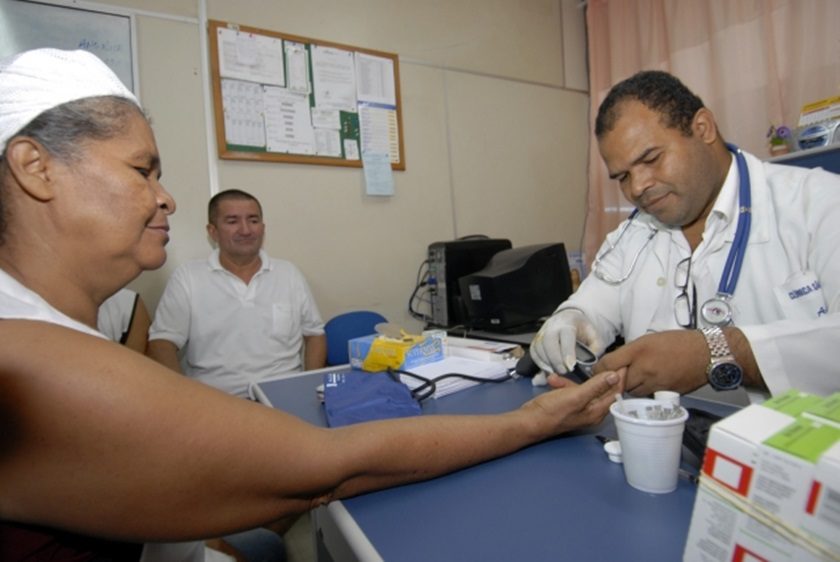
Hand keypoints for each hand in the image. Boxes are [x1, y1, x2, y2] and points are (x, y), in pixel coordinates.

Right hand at [521, 369, 624, 436]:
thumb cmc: (551, 412)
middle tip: (598, 362)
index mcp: (597, 411)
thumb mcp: (576, 396)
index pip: (616, 392)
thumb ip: (596, 386)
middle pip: (602, 390)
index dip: (621, 377)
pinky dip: (564, 385)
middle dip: (596, 376)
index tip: (624, 362)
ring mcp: (580, 408)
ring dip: (573, 381)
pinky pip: (573, 391)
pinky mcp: (570, 405)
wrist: (529, 421)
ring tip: (558, 378)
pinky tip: (554, 381)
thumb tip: (615, 376)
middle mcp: (591, 411)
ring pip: (585, 389)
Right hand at [530, 309, 603, 373]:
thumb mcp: (594, 335)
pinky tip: (549, 370)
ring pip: (539, 347)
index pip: (566, 336)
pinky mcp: (536, 340)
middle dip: (555, 358)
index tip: (571, 366)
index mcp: (568, 322)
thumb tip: (589, 363)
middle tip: (563, 372)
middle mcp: (552, 326)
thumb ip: (595, 348)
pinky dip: (539, 363)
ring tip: (557, 373)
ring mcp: (541, 332)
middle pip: (548, 341)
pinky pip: (534, 352)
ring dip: (547, 362)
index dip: (567, 352)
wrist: (569, 319)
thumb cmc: (582, 329)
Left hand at [593, 330, 707, 395]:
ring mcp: (655, 383)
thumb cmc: (679, 342)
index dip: (600, 369)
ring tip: (638, 379)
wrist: (707, 353)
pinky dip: (646, 392)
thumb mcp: (650, 339)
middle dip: (617, 380)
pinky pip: (648, 396)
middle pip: (618, 382)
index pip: (608, 364)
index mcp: (638, 350)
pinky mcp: (665, 394)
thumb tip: (618, 363)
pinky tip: (651, 383)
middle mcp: (644, 368)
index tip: (599, 371)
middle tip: (619, 376)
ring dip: (631, 387)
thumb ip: (631, 352)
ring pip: (632, 391)